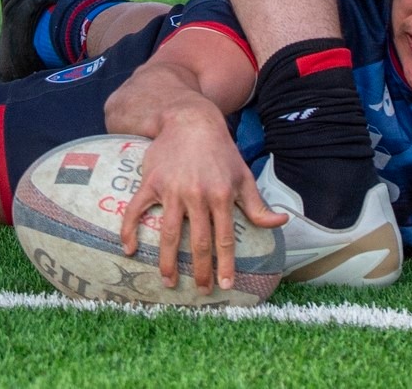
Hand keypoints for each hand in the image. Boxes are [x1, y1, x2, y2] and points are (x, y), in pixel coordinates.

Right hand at [118, 107, 286, 292]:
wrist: (190, 120)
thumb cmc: (220, 151)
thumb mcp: (243, 176)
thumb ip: (258, 205)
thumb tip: (282, 222)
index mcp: (221, 196)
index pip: (224, 238)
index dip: (225, 264)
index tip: (225, 285)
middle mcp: (197, 195)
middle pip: (197, 242)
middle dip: (199, 271)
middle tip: (201, 291)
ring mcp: (172, 190)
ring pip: (167, 234)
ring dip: (167, 261)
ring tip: (168, 281)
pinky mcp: (151, 183)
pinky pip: (136, 210)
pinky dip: (129, 230)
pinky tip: (129, 249)